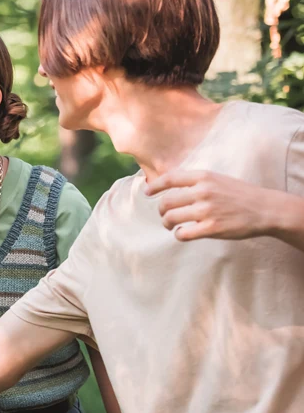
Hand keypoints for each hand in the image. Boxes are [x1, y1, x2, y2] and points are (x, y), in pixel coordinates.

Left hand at [146, 169, 281, 240]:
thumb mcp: (218, 179)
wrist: (265, 209)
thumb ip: (196, 182)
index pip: (170, 178)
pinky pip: (183, 233)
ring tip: (171, 225)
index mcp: (204, 177)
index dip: (155, 186)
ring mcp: (207, 210)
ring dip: (167, 223)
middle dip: (161, 210)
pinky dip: (179, 234)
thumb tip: (170, 187)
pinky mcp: (212, 228)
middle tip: (165, 215)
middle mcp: (203, 192)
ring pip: (171, 218)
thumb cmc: (240, 194)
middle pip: (166, 202)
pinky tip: (183, 233)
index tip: (147, 192)